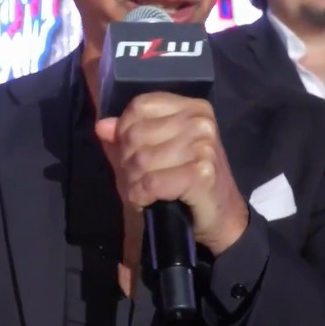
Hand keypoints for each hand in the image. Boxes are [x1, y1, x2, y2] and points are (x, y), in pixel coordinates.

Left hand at [95, 93, 248, 255]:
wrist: (223, 219)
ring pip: (140, 160)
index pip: (139, 106)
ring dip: (134, 183)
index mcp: (192, 108)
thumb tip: (102, 126)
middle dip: (128, 163)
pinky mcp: (201, 174)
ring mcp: (203, 146)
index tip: (132, 153)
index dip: (124, 132)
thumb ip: (126, 138)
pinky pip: (150, 183)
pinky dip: (141, 197)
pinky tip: (149, 201)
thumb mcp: (154, 155)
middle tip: (140, 179)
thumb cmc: (187, 184)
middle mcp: (200, 121)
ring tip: (146, 192)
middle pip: (135, 134)